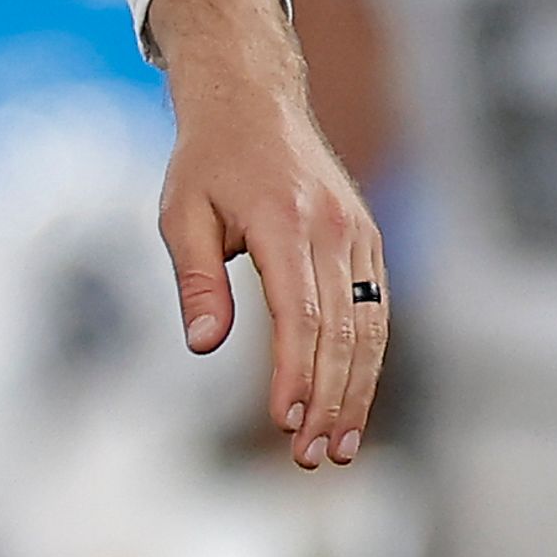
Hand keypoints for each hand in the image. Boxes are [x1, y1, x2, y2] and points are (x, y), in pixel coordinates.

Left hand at [145, 0, 389, 469]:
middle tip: (310, 454)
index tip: (282, 419)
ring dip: (357, 391)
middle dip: (329, 400)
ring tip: (337, 444)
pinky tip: (352, 398)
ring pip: (370, 329)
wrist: (252, 101)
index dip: (295, 373)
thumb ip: (197, 280)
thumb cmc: (207, 161)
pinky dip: (367, 360)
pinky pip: (376, 311)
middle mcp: (333, 230)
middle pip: (342, 333)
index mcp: (285, 222)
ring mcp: (359, 235)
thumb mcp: (181, 212)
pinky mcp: (368, 241)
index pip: (300, 314)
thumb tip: (202, 345)